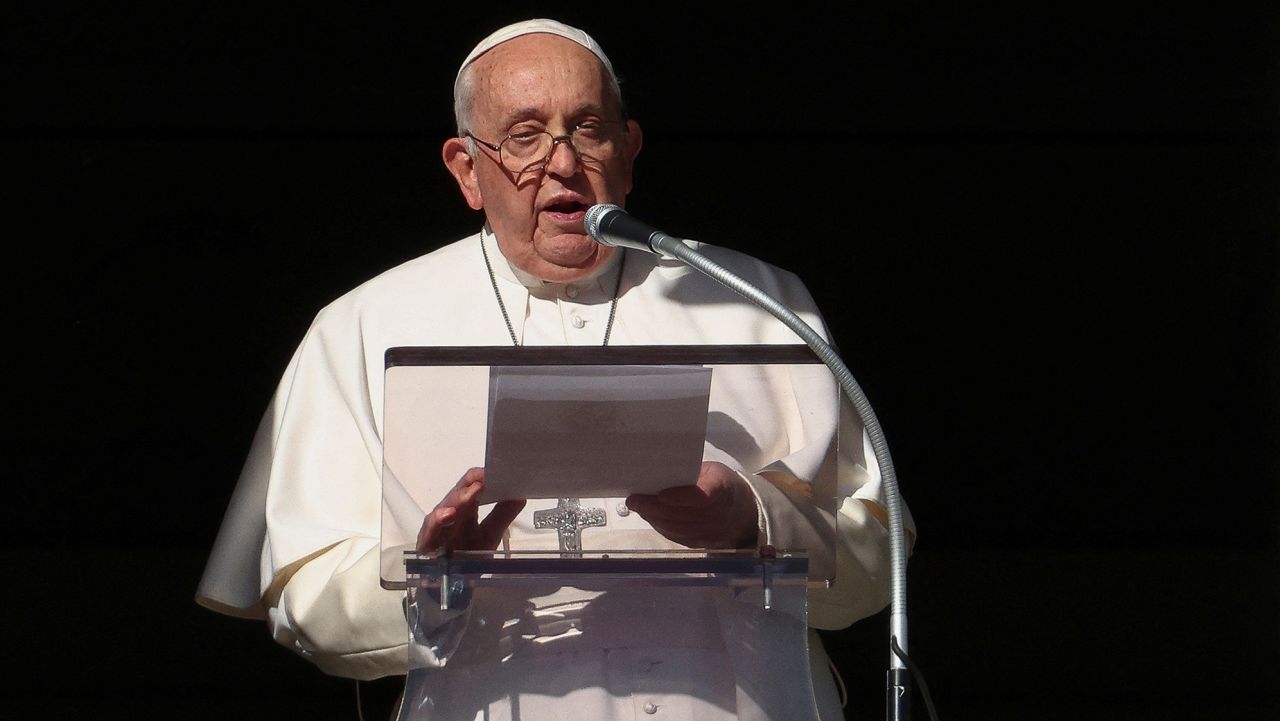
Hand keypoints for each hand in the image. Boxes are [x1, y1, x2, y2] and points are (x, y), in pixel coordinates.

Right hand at [415, 467, 526, 551]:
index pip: (470, 487)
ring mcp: (437, 528)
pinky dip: (438, 521)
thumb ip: (503, 514)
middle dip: (470, 486)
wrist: (453, 584)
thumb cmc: (469, 555)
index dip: (479, 478)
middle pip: (457, 495)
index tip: (494, 471)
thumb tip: (521, 494)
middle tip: (483, 479)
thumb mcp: (490, 534)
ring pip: (444, 508)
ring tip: (470, 493)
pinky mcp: (427, 543)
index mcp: (466, 509)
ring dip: (458, 499)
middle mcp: (450, 514)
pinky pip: (430, 531)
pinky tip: (447, 514)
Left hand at [625, 461, 759, 548]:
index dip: (680, 498)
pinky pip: (677, 537)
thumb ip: (690, 474)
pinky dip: (660, 526)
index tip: (660, 494)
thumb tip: (657, 473)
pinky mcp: (701, 543)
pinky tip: (649, 517)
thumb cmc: (721, 483)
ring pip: (676, 528)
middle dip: (653, 508)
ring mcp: (709, 532)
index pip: (701, 497)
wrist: (743, 511)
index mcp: (721, 489)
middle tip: (633, 500)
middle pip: (682, 515)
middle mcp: (717, 515)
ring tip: (637, 507)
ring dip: (653, 518)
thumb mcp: (712, 471)